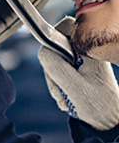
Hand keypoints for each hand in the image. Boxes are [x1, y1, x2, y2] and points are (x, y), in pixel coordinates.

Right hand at [38, 16, 118, 130]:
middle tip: (60, 86)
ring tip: (65, 96)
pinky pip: (60, 68)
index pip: (64, 27)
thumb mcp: (72, 85)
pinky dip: (58, 82)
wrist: (107, 122)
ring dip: (54, 78)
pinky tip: (67, 95)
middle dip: (52, 68)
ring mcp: (83, 60)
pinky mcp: (80, 68)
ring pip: (55, 58)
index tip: (54, 61)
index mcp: (89, 50)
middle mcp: (87, 51)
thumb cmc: (97, 106)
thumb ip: (54, 64)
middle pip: (55, 45)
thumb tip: (42, 50)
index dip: (52, 39)